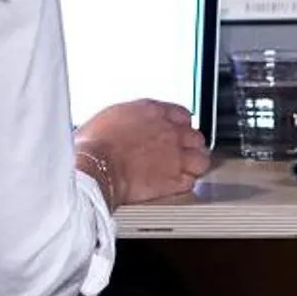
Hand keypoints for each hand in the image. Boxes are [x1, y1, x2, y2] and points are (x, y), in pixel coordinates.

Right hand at [74, 98, 210, 209]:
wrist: (97, 166)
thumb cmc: (95, 143)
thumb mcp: (110, 117)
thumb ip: (127, 119)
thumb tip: (123, 124)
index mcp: (153, 111)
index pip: (182, 114)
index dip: (179, 125)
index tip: (175, 132)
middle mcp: (170, 131)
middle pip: (196, 136)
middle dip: (189, 145)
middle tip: (180, 152)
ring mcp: (175, 156)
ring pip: (201, 159)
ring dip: (194, 164)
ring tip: (184, 169)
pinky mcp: (174, 180)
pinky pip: (191, 181)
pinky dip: (185, 183)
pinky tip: (175, 184)